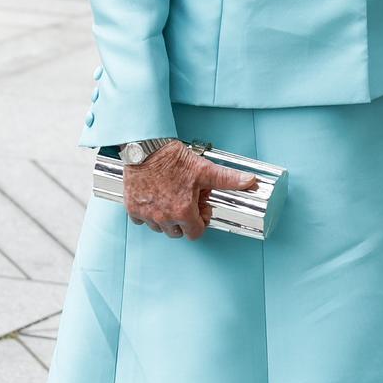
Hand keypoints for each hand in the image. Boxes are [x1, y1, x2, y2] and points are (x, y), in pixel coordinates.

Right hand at [123, 141, 256, 240]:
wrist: (147, 148)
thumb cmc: (173, 159)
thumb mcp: (205, 169)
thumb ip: (228, 179)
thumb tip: (249, 181)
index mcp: (183, 212)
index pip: (195, 233)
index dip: (201, 222)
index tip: (199, 209)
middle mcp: (164, 217)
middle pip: (177, 232)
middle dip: (184, 221)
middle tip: (185, 202)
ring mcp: (147, 214)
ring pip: (159, 228)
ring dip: (166, 218)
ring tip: (170, 199)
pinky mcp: (132, 208)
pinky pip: (141, 220)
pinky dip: (148, 213)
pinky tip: (154, 199)